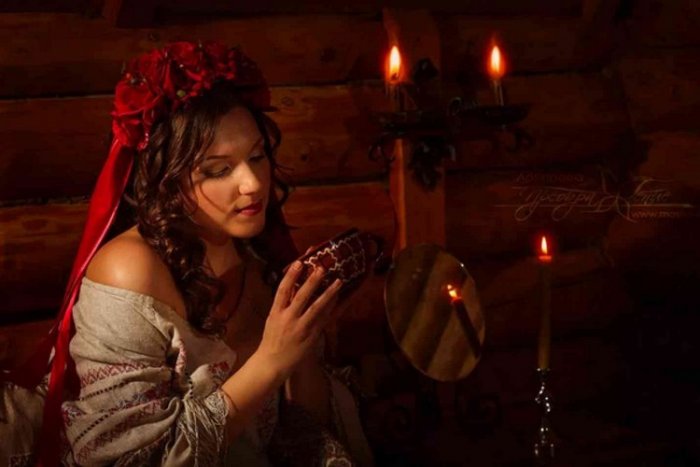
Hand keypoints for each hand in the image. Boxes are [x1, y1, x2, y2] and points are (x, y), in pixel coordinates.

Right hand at [255, 259, 341, 380]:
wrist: (273, 363)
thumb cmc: (272, 338)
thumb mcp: (273, 318)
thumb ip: (283, 302)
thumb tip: (293, 283)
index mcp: (276, 313)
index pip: (282, 290)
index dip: (291, 276)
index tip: (298, 262)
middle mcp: (288, 319)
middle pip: (301, 296)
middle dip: (312, 281)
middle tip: (322, 267)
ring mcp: (301, 328)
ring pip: (317, 307)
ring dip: (329, 293)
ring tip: (339, 281)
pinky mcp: (312, 335)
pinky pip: (325, 319)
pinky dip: (332, 307)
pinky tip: (340, 298)